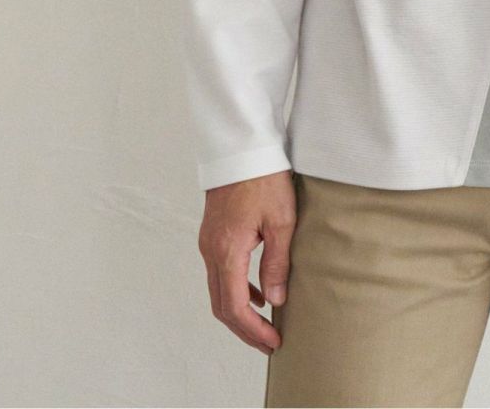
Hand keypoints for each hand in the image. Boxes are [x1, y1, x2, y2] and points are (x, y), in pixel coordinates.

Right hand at [197, 170, 296, 353]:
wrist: (241, 145)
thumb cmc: (264, 177)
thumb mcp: (281, 220)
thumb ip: (277, 263)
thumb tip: (275, 300)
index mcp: (227, 250)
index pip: (234, 306)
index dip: (253, 330)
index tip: (273, 342)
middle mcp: (211, 250)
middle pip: (221, 306)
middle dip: (244, 329)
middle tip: (269, 342)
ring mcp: (208, 242)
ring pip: (219, 291)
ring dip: (240, 311)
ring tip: (265, 324)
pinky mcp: (213, 234)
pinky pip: (220, 273)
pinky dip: (236, 290)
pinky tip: (257, 292)